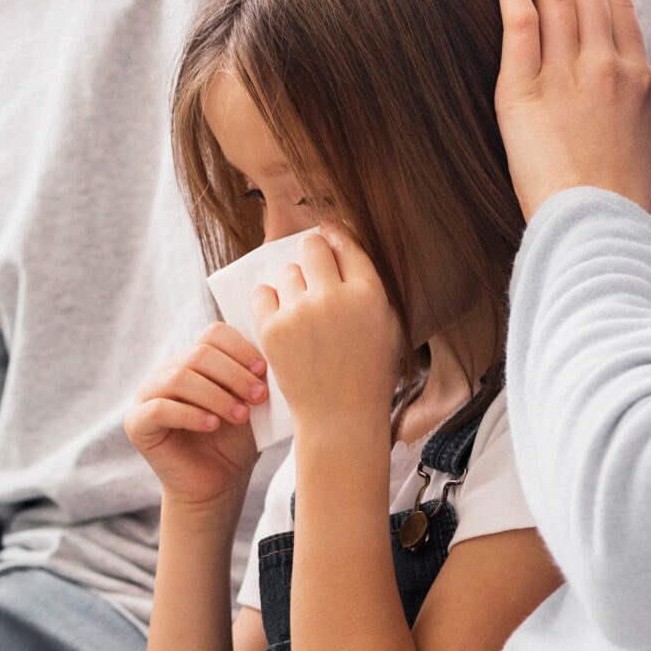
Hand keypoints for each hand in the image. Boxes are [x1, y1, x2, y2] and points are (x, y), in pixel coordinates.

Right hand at [123, 321, 267, 512]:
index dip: (239, 348)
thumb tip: (268, 358)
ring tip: (240, 415)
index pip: (213, 334)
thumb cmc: (235, 443)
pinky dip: (191, 414)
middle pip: (198, 353)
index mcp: (194, 361)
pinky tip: (212, 425)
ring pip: (179, 377)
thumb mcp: (250, 406)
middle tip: (258, 397)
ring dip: (216, 395)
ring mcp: (147, 396)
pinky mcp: (137, 423)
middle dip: (233, 374)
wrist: (218, 485)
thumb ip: (253, 380)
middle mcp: (167, 372)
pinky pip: (160, 408)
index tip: (263, 370)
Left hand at [251, 229, 406, 444]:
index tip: (329, 233)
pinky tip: (283, 316)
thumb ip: (369, 285)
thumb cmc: (368, 371)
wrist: (340, 416)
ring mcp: (301, 312)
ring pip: (288, 270)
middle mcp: (335, 297)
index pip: (347, 244)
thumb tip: (342, 243)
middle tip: (314, 269)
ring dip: (294, 283)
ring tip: (304, 310)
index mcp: (370, 294)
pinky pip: (263, 293)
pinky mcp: (273, 328)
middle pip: (313, 246)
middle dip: (313, 254)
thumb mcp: (387, 325)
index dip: (336, 237)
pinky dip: (270, 301)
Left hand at [495, 0, 650, 218]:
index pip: (616, 0)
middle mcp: (607, 64)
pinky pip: (521, 23)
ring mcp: (569, 74)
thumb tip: (620, 84)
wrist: (598, 226)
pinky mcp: (526, 91)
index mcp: (638, 74)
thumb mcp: (638, 136)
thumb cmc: (615, 195)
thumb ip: (628, 98)